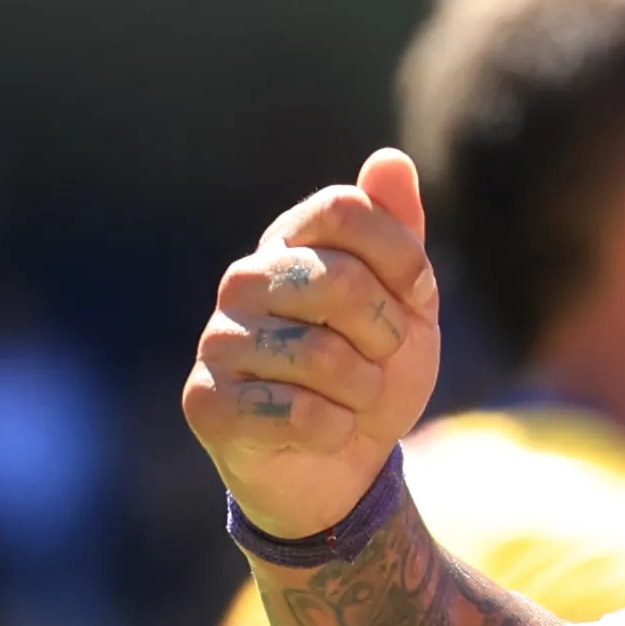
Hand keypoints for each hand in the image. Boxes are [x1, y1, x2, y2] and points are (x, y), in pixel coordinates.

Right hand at [188, 147, 442, 540]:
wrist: (339, 466)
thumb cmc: (368, 373)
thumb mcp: (405, 304)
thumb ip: (398, 235)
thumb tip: (390, 158)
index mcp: (288, 244)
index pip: (344, 208)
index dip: (400, 255)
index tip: (418, 296)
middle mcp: (243, 280)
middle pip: (338, 279)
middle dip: (387, 333)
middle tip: (380, 361)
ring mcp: (217, 340)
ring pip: (325, 356)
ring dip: (364, 392)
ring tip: (351, 401)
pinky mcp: (206, 402)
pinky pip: (301, 412)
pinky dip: (336, 430)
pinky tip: (321, 431)